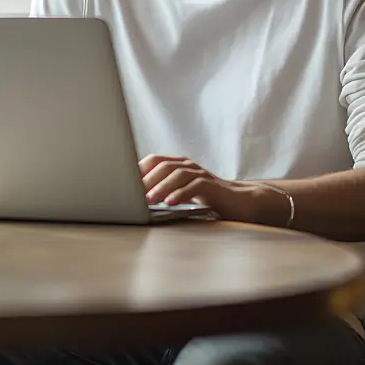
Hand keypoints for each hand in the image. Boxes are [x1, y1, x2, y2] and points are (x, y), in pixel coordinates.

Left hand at [139, 154, 289, 225]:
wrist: (241, 202)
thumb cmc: (207, 199)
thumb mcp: (182, 193)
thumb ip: (163, 192)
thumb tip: (134, 199)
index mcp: (178, 165)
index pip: (153, 160)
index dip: (137, 170)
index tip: (123, 183)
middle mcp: (188, 166)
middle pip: (162, 165)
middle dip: (145, 179)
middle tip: (131, 194)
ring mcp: (201, 174)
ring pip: (177, 174)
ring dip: (160, 186)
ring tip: (148, 201)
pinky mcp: (213, 186)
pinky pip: (194, 186)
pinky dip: (180, 194)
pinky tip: (170, 203)